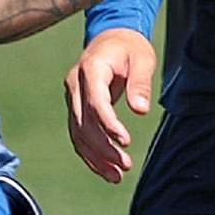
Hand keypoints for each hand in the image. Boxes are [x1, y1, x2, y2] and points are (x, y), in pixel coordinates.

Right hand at [64, 28, 156, 182]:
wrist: (111, 37)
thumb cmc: (130, 47)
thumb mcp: (142, 59)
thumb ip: (140, 83)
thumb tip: (141, 110)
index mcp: (90, 69)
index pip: (95, 102)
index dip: (109, 124)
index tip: (126, 140)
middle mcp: (75, 85)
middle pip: (84, 122)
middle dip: (103, 148)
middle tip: (125, 165)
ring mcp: (72, 97)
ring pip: (77, 133)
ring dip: (95, 157)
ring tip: (117, 176)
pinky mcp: (75, 107)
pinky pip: (78, 134)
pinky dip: (90, 154)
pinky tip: (105, 170)